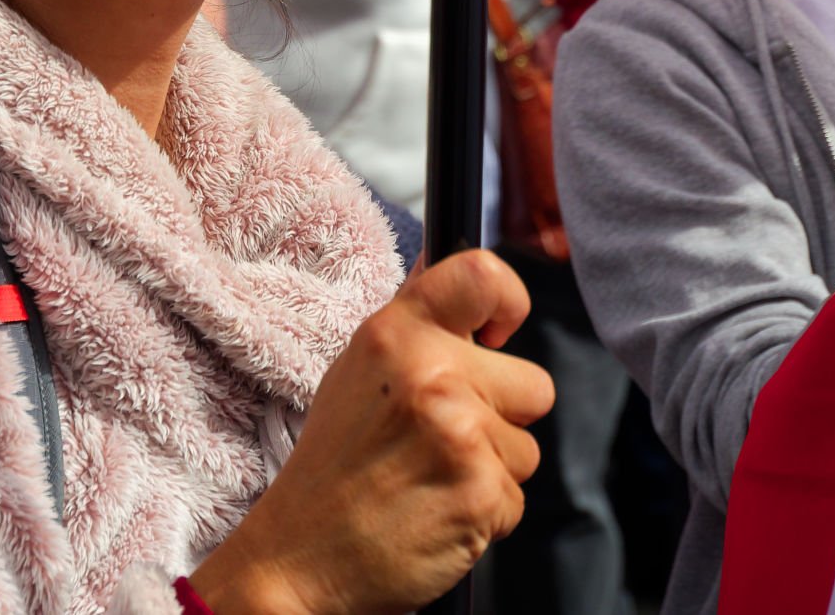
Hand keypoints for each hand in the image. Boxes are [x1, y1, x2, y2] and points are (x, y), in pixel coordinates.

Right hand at [191, 249, 553, 614]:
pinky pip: (516, 499)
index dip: (509, 302)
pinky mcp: (481, 493)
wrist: (302, 559)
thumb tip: (470, 276)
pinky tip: (437, 512)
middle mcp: (432, 372)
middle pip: (533, 383)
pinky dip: (485, 515)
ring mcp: (461, 433)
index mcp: (398, 333)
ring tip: (433, 479)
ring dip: (492, 470)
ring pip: (526, 448)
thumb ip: (418, 323)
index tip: (498, 333)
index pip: (483, 276)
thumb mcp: (359, 371)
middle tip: (446, 439)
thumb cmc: (333, 466)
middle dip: (502, 417)